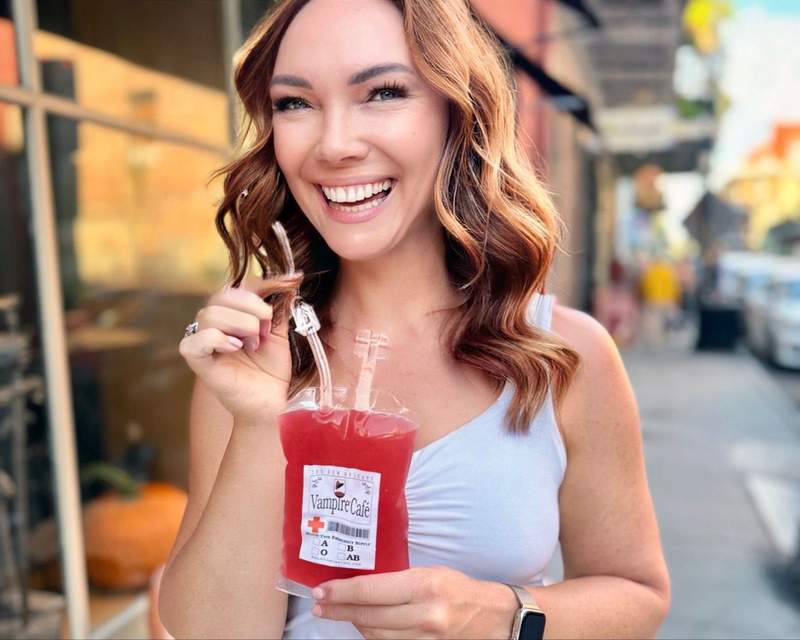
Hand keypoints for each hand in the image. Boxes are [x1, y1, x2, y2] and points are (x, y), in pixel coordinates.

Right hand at [178, 274, 300, 424]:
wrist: (270, 403)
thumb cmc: (271, 370)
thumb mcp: (278, 334)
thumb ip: (279, 308)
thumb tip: (292, 279)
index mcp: (230, 315)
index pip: (237, 287)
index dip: (263, 283)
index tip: (291, 282)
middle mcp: (213, 325)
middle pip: (221, 296)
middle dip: (251, 307)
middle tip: (266, 328)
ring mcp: (203, 343)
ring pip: (209, 314)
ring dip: (240, 324)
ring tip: (254, 343)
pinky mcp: (198, 362)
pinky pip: (195, 340)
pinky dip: (217, 339)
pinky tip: (235, 348)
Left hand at [310, 566, 517, 638]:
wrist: (497, 619)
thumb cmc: (461, 589)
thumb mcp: (432, 573)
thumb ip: (399, 580)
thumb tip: (364, 582)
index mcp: (424, 586)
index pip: (371, 590)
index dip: (342, 592)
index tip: (321, 591)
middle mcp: (424, 615)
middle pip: (369, 617)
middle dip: (340, 610)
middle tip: (319, 605)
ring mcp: (426, 639)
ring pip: (377, 636)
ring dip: (355, 624)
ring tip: (338, 613)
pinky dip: (374, 637)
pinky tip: (365, 627)